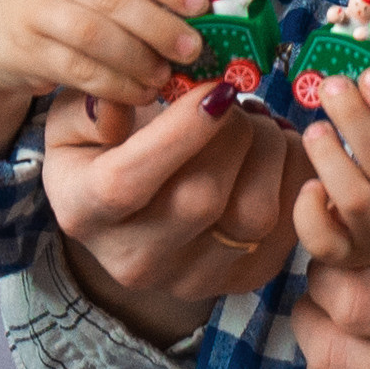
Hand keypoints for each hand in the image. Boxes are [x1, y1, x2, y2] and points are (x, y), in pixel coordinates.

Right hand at [0, 0, 208, 167]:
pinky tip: (139, 93)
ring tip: (164, 76)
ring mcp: (30, 6)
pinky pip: (79, 69)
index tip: (200, 7)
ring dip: (138, 61)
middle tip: (192, 51)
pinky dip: (116, 85)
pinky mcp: (24, 48)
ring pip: (95, 37)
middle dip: (160, 28)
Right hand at [43, 84, 312, 344]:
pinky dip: (295, 175)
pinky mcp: (241, 278)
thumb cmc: (103, 151)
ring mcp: (192, 278)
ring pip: (254, 215)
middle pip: (200, 200)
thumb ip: (90, 105)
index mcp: (84, 213)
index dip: (178, 134)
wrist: (130, 214)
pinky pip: (288, 226)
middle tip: (234, 98)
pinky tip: (276, 149)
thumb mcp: (74, 118)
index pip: (126, 182)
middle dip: (234, 133)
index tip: (214, 90)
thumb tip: (125, 103)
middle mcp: (135, 259)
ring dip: (270, 151)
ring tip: (256, 121)